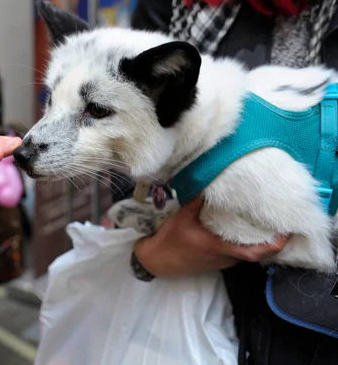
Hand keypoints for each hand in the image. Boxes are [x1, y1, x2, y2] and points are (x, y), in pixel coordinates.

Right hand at [133, 197, 289, 277]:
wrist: (157, 261)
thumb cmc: (170, 241)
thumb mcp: (182, 218)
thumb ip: (196, 201)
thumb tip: (208, 182)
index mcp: (220, 248)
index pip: (256, 253)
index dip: (274, 245)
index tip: (287, 232)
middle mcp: (226, 258)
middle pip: (257, 253)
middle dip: (271, 239)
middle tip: (279, 220)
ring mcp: (222, 262)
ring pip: (247, 254)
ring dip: (258, 241)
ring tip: (265, 222)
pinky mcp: (217, 262)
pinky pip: (238, 253)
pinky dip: (245, 243)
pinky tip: (243, 229)